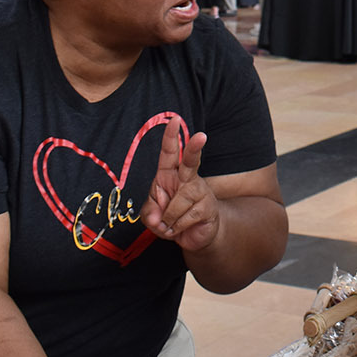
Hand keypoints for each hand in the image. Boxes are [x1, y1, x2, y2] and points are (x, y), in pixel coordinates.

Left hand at [142, 128, 219, 251]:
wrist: (192, 236)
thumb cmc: (170, 218)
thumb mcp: (152, 216)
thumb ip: (149, 214)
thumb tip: (157, 218)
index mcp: (170, 175)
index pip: (170, 152)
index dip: (171, 136)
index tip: (175, 120)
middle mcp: (187, 179)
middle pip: (191, 161)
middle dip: (195, 148)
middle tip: (202, 136)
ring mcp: (200, 192)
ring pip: (180, 200)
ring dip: (170, 218)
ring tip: (170, 224)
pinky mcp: (208, 207)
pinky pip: (187, 216)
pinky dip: (177, 227)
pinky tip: (180, 227)